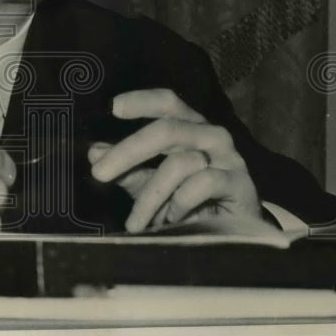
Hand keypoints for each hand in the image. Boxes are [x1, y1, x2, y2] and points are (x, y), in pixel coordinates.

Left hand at [87, 88, 260, 232]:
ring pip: (179, 163)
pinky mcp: (239, 183)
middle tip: (99, 173)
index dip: (142, 101)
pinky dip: (180, 203)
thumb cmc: (189, 202)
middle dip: (128, 151)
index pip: (167, 102)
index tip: (114, 108)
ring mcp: (227, 157)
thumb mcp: (152, 184)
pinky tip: (172, 219)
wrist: (233, 235)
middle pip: (167, 129)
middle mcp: (210, 135)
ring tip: (136, 222)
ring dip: (150, 196)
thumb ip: (127, 169)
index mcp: (188, 126)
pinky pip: (202, 184)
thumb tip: (95, 153)